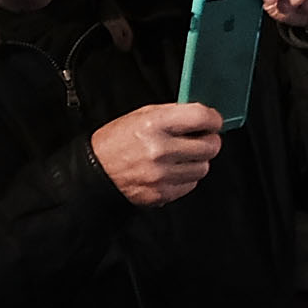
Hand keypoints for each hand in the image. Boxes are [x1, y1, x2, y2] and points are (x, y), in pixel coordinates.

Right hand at [91, 102, 225, 206]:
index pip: (202, 117)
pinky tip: (172, 170)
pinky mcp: (161, 193)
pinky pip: (191, 184)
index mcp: (154, 125)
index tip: (213, 122)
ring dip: (197, 161)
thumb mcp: (141, 116)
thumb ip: (174, 114)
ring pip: (203, 167)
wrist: (94, 172)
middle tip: (200, 139)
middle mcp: (159, 150)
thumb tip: (204, 116)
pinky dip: (186, 177)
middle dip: (209, 141)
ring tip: (181, 156)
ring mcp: (161, 174)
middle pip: (210, 146)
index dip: (213, 119)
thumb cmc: (116, 141)